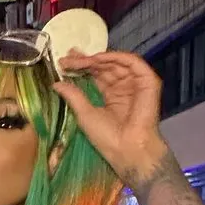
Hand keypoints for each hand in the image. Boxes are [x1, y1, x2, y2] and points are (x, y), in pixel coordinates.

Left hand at [54, 50, 168, 183]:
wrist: (127, 148)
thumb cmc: (106, 137)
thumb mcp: (84, 114)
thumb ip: (73, 96)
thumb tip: (56, 83)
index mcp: (111, 96)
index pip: (96, 75)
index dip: (81, 67)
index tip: (64, 62)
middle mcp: (123, 88)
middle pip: (105, 67)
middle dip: (86, 60)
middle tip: (68, 56)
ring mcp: (136, 84)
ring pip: (117, 63)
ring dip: (98, 58)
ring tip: (79, 58)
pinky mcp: (148, 81)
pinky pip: (133, 63)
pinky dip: (116, 57)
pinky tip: (98, 58)